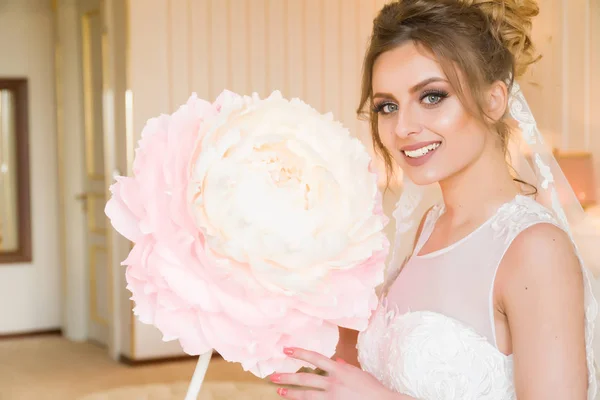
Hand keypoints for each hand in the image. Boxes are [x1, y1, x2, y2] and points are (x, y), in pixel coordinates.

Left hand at [269, 347, 401, 399]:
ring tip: (279, 392)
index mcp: (339, 370)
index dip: (299, 353)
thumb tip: (338, 361)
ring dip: (291, 393)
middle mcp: (333, 383)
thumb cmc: (372, 388)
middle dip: (287, 378)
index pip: (315, 358)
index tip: (286, 350)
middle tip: (273, 377)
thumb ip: (346, 368)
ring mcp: (332, 397)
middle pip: (305, 379)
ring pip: (306, 395)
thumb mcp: (359, 373)